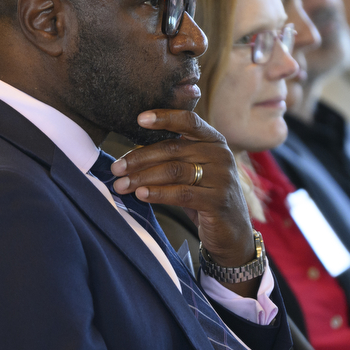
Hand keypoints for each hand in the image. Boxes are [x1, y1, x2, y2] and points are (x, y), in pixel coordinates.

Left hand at [108, 110, 255, 290]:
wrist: (232, 232)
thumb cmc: (204, 197)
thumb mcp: (193, 172)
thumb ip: (173, 158)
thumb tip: (131, 155)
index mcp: (214, 141)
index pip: (189, 121)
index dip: (164, 117)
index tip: (140, 119)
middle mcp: (220, 155)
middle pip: (173, 149)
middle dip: (139, 158)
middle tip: (116, 168)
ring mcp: (221, 178)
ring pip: (174, 171)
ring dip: (142, 177)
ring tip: (121, 185)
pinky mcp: (217, 201)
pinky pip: (181, 193)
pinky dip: (157, 193)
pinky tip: (140, 195)